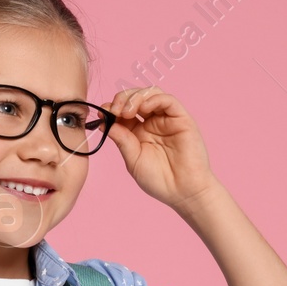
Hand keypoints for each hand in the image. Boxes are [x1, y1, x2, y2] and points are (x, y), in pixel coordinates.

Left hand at [105, 87, 219, 209]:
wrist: (183, 192)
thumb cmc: (160, 180)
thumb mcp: (133, 160)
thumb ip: (121, 140)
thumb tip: (104, 122)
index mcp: (139, 132)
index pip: (123, 111)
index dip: (112, 108)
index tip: (103, 114)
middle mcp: (153, 122)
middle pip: (135, 98)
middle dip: (121, 99)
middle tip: (114, 110)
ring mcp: (167, 119)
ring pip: (150, 93)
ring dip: (135, 97)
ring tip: (127, 111)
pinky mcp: (181, 118)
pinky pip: (167, 100)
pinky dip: (153, 98)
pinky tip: (144, 108)